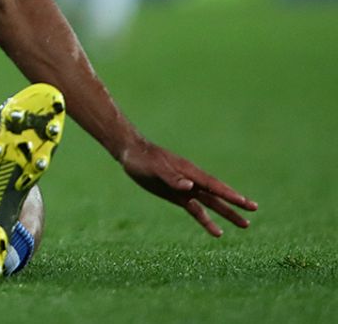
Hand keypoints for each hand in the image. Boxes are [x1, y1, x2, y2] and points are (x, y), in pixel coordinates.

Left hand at [119, 138, 257, 236]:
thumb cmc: (143, 158)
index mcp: (189, 171)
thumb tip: (190, 186)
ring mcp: (186, 189)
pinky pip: (195, 210)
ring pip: (211, 204)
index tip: (246, 202)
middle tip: (254, 210)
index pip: (213, 185)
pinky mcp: (178, 196)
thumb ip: (172, 178)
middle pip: (217, 194)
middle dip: (236, 203)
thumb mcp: (155, 168)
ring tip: (245, 225)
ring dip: (226, 214)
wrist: (131, 154)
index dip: (230, 194)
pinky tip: (217, 232)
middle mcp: (192, 181)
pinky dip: (206, 220)